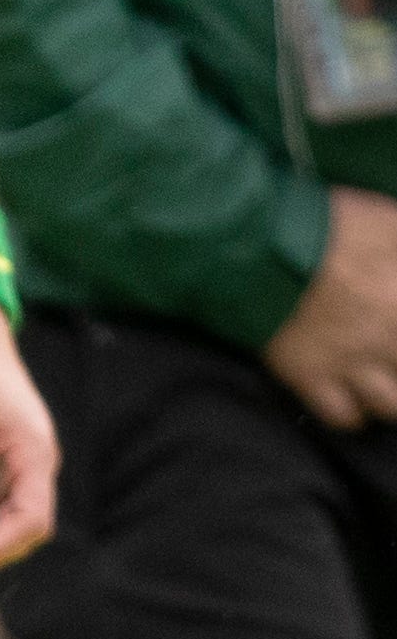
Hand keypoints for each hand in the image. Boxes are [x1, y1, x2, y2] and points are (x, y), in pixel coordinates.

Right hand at [264, 184, 396, 427]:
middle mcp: (387, 340)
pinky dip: (350, 412)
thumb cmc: (325, 226)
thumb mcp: (386, 222)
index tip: (393, 317)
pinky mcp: (309, 376)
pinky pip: (342, 416)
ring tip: (379, 379)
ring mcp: (348, 363)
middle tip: (384, 349)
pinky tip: (349, 396)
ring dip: (389, 395)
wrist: (255, 244)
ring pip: (390, 406)